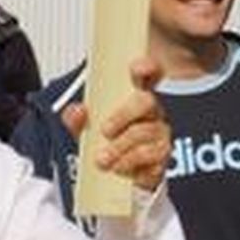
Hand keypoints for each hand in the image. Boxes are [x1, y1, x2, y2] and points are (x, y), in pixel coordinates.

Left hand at [60, 57, 171, 192]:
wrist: (114, 172)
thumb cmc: (104, 141)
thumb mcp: (85, 126)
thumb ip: (76, 116)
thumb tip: (77, 111)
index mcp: (134, 96)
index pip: (148, 74)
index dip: (146, 67)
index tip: (136, 68)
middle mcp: (152, 111)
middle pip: (146, 101)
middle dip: (123, 115)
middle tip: (105, 131)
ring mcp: (160, 133)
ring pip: (146, 132)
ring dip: (121, 147)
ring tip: (103, 160)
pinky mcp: (163, 156)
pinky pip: (152, 158)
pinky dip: (130, 163)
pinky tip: (118, 168)